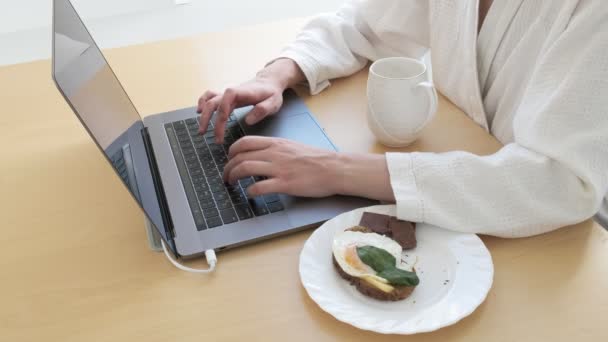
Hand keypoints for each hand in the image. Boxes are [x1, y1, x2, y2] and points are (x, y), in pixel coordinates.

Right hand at [197, 58, 304, 142]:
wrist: (269, 82)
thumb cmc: (271, 93)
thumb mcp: (273, 102)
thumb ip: (263, 110)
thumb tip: (248, 121)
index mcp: (242, 92)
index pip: (226, 100)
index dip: (221, 114)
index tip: (220, 130)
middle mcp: (231, 92)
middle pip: (214, 102)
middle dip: (208, 119)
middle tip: (208, 136)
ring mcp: (227, 94)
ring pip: (209, 100)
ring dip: (203, 114)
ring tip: (201, 130)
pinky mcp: (226, 96)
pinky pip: (210, 96)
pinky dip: (202, 102)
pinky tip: (199, 111)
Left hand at [222, 136, 396, 201]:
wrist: (334, 168)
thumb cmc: (317, 159)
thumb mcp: (292, 147)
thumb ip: (275, 150)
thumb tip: (261, 156)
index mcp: (276, 143)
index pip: (244, 142)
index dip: (231, 151)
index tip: (230, 159)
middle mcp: (274, 153)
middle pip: (240, 156)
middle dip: (228, 167)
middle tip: (226, 176)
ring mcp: (279, 168)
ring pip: (244, 169)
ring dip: (233, 177)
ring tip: (231, 184)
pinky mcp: (285, 184)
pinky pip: (259, 186)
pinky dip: (249, 191)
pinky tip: (250, 194)